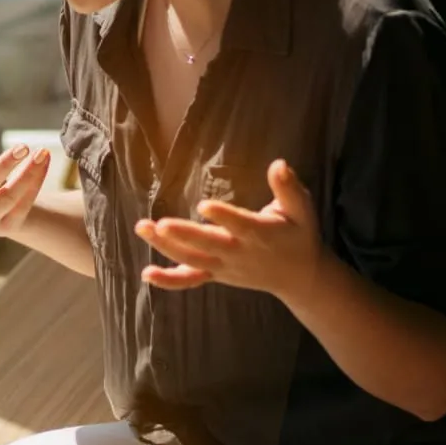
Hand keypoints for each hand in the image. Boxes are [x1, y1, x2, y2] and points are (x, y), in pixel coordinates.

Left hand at [135, 159, 323, 302]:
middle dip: (184, 235)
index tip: (204, 206)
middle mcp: (239, 253)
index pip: (240, 225)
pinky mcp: (216, 274)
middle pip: (208, 245)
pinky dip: (169, 280)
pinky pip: (190, 279)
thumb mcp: (302, 210)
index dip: (223, 216)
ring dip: (166, 247)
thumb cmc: (299, 235)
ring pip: (192, 260)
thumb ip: (289, 188)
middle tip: (161, 224)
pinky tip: (147, 274)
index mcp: (261, 234)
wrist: (299, 276)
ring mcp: (224, 267)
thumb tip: (279, 163)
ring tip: (143, 228)